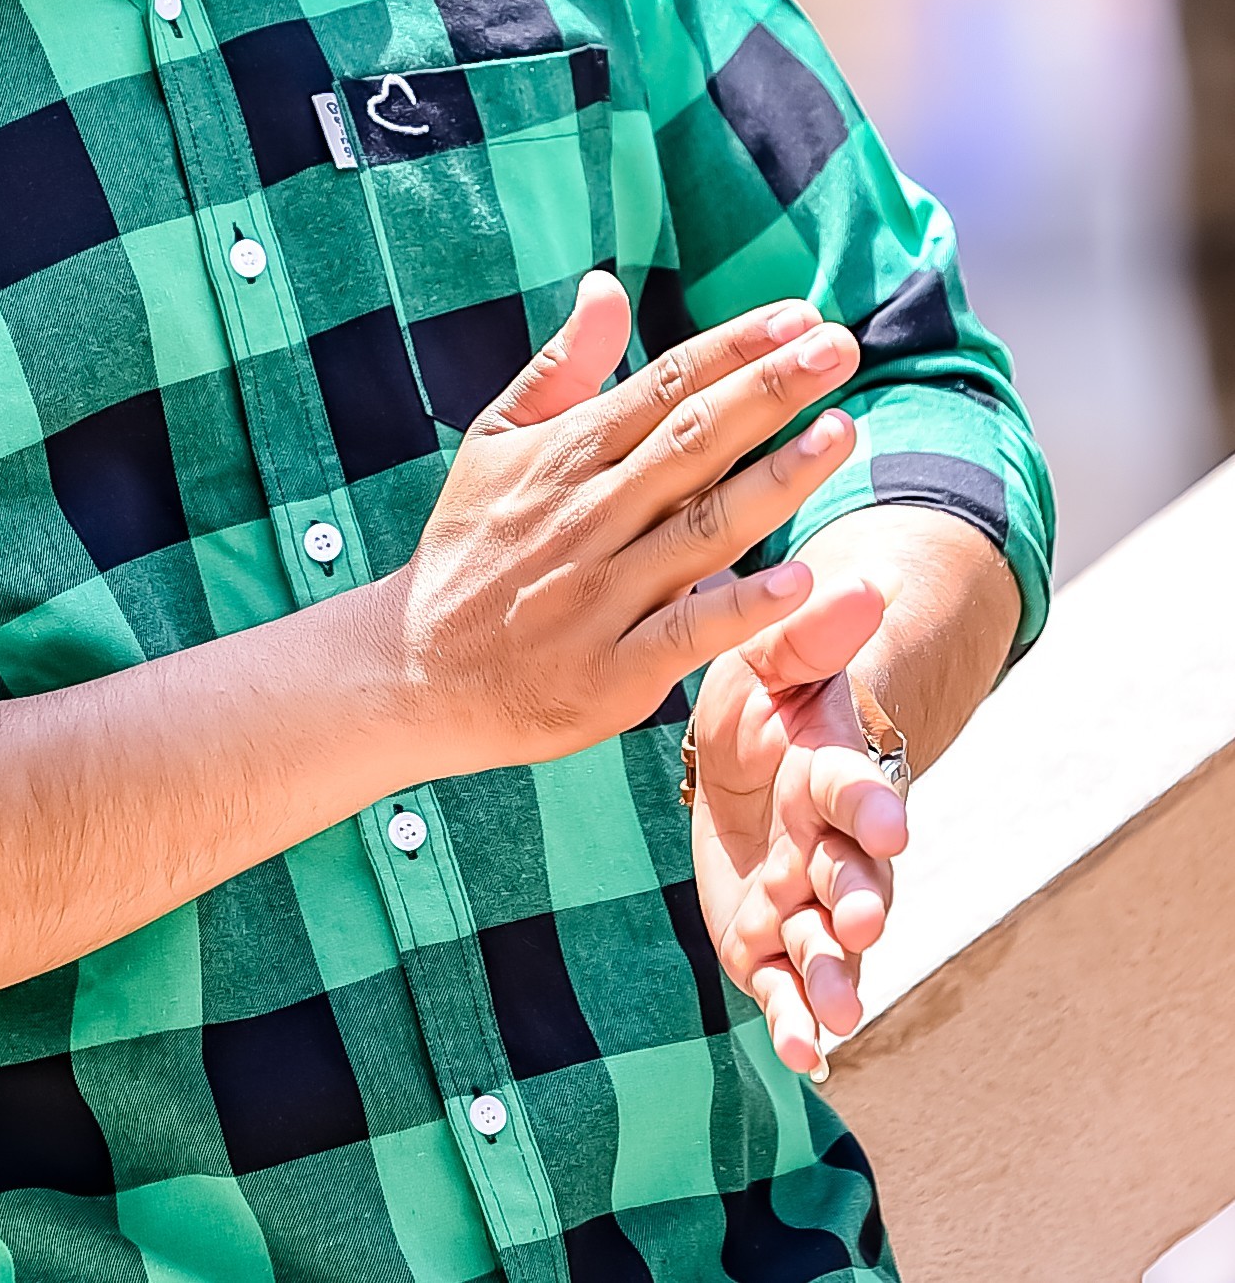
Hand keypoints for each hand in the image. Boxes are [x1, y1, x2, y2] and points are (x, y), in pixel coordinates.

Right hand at [393, 271, 860, 775]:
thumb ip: (562, 367)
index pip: (663, 386)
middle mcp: (588, 515)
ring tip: (843, 432)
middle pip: (693, 441)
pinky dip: (744, 606)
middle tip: (839, 345)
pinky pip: (689, 631)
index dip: (733, 348)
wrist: (414, 670)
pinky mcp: (614, 670)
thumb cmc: (469, 547)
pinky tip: (804, 579)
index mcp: (565, 455)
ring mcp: (602, 594)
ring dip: (778, 479)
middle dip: (769, 389)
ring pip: (705, 527)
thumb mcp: (496, 442)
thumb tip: (606, 285)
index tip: (799, 314)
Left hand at [688, 579, 908, 1073]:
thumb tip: (856, 584)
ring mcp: (802, 895)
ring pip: (827, 943)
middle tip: (856, 925)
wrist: (750, 746)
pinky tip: (803, 1051)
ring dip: (834, 976)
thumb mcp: (776, 654)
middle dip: (858, 902)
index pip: (856, 786)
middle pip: (854, 877)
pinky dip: (795, 1018)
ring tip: (834, 1013)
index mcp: (831, 768)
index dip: (870, 807)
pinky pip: (783, 982)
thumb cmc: (772, 693)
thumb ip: (808, 631)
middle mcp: (828, 841)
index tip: (886, 826)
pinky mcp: (766, 937)